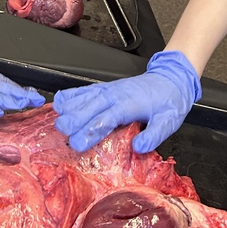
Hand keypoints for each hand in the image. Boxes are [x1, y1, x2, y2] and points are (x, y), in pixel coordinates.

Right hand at [52, 50, 201, 152]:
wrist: (171, 79)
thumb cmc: (169, 102)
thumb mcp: (168, 122)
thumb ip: (154, 135)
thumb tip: (139, 147)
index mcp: (130, 105)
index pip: (106, 119)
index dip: (91, 131)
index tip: (78, 143)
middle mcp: (116, 95)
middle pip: (91, 107)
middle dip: (74, 118)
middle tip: (60, 130)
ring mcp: (110, 90)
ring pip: (85, 97)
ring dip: (70, 107)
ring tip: (55, 117)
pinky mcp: (107, 88)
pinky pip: (86, 90)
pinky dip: (72, 94)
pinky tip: (59, 101)